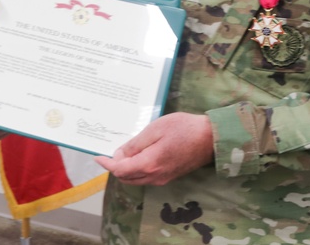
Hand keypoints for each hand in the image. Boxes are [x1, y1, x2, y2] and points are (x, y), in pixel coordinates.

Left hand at [95, 113, 213, 184]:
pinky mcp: (170, 176)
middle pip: (126, 178)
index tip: (98, 156)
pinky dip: (136, 171)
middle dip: (115, 167)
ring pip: (136, 180)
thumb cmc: (183, 128)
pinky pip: (146, 178)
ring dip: (125, 171)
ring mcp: (163, 178)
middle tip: (111, 153)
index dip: (107, 164)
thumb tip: (119, 155)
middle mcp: (154, 176)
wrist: (211, 138)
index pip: (120, 170)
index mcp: (149, 164)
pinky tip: (137, 158)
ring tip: (122, 154)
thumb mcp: (156, 129)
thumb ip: (136, 144)